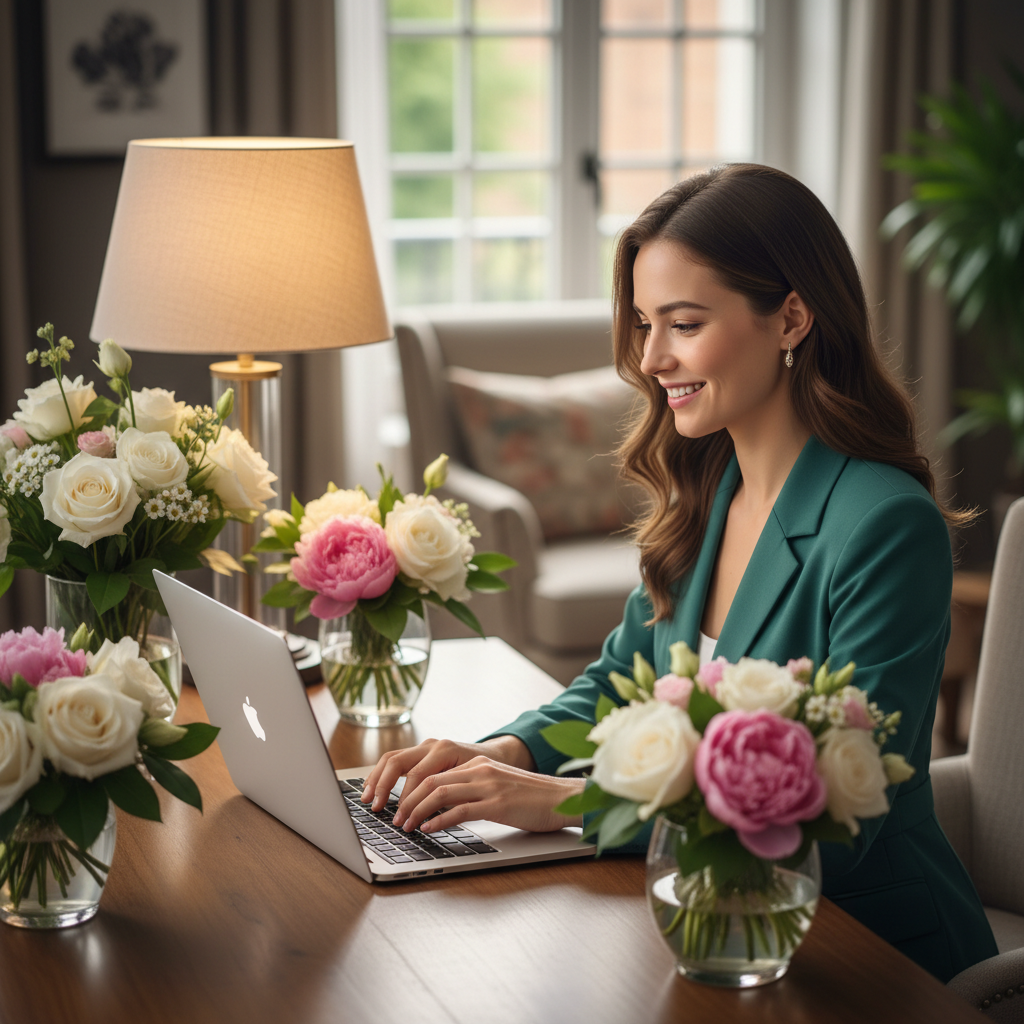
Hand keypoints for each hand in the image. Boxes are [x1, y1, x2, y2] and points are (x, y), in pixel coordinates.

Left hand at [393, 756, 584, 833]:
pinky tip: (428, 829)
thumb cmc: (531, 798)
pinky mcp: (497, 804)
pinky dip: (439, 821)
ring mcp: (488, 785)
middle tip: (395, 819)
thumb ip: (473, 791)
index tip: (398, 806)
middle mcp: (480, 769)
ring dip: (417, 811)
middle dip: (406, 801)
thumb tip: (442, 808)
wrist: (562, 799)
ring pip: (440, 793)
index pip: (433, 773)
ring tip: (406, 826)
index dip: (410, 790)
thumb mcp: (497, 787)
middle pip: (430, 780)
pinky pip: (460, 810)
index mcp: (477, 764)